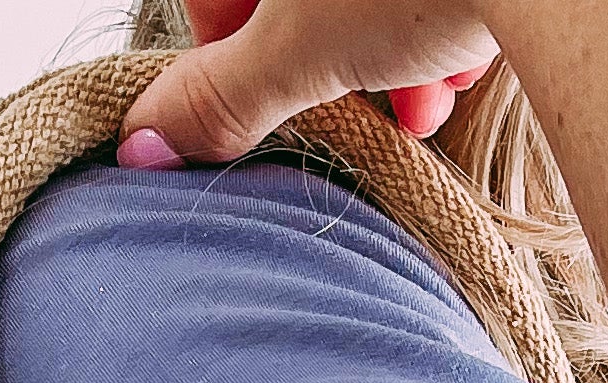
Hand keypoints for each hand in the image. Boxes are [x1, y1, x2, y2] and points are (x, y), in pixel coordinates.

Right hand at [118, 0, 500, 166]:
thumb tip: (142, 145)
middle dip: (336, 54)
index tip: (273, 95)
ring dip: (395, 47)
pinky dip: (446, 14)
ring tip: (424, 101)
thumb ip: (222, 96)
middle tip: (363, 106)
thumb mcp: (300, 52)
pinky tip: (465, 62)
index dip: (235, 42)